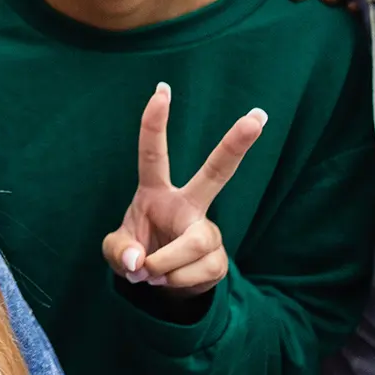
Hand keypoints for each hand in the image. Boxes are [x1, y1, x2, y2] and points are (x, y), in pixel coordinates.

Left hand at [101, 82, 267, 298]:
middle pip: (216, 172)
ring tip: (151, 272)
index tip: (162, 89)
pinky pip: (196, 271)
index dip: (154, 124)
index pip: (153, 154)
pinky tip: (168, 280)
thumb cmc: (137, 253)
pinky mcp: (219, 258)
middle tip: (258, 116)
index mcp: (157, 193)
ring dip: (165, 265)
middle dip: (236, 144)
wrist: (160, 286)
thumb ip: (118, 253)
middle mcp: (188, 205)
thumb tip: (139, 262)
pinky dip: (173, 282)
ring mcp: (207, 230)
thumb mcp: (116, 252)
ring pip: (194, 243)